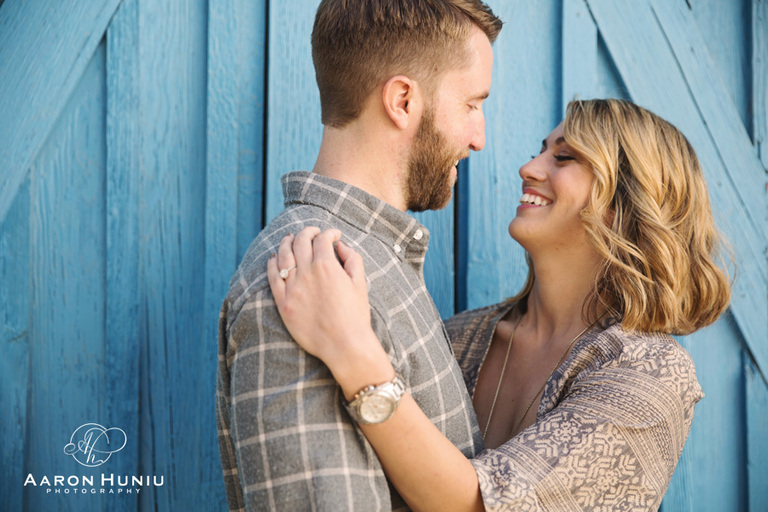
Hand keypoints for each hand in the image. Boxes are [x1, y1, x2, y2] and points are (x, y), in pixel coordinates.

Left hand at [267, 228, 391, 391]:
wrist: (344, 344)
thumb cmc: (356, 315)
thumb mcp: (361, 283)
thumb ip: (352, 258)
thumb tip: (340, 245)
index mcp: (327, 266)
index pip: (322, 239)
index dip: (329, 233)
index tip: (334, 235)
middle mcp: (306, 273)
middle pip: (301, 242)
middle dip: (308, 232)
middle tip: (313, 232)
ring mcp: (292, 288)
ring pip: (283, 255)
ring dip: (287, 242)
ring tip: (290, 238)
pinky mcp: (283, 303)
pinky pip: (272, 277)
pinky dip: (272, 263)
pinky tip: (274, 257)